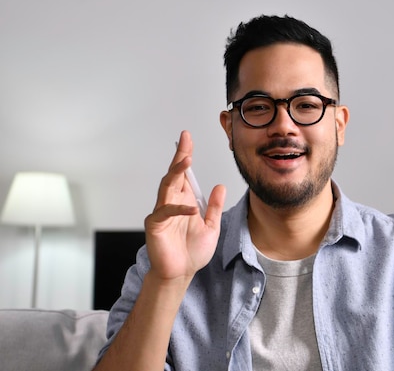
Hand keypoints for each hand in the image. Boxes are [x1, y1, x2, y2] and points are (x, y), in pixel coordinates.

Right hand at [144, 130, 225, 282]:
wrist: (182, 273)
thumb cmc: (193, 252)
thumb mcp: (211, 227)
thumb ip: (215, 207)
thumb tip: (220, 186)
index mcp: (184, 201)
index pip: (185, 175)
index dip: (185, 156)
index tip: (188, 138)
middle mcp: (171, 203)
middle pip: (174, 174)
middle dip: (180, 156)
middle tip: (185, 139)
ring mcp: (162, 213)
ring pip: (167, 187)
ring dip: (176, 173)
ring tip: (187, 159)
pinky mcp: (155, 225)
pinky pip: (166, 212)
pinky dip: (179, 209)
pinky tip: (192, 208)